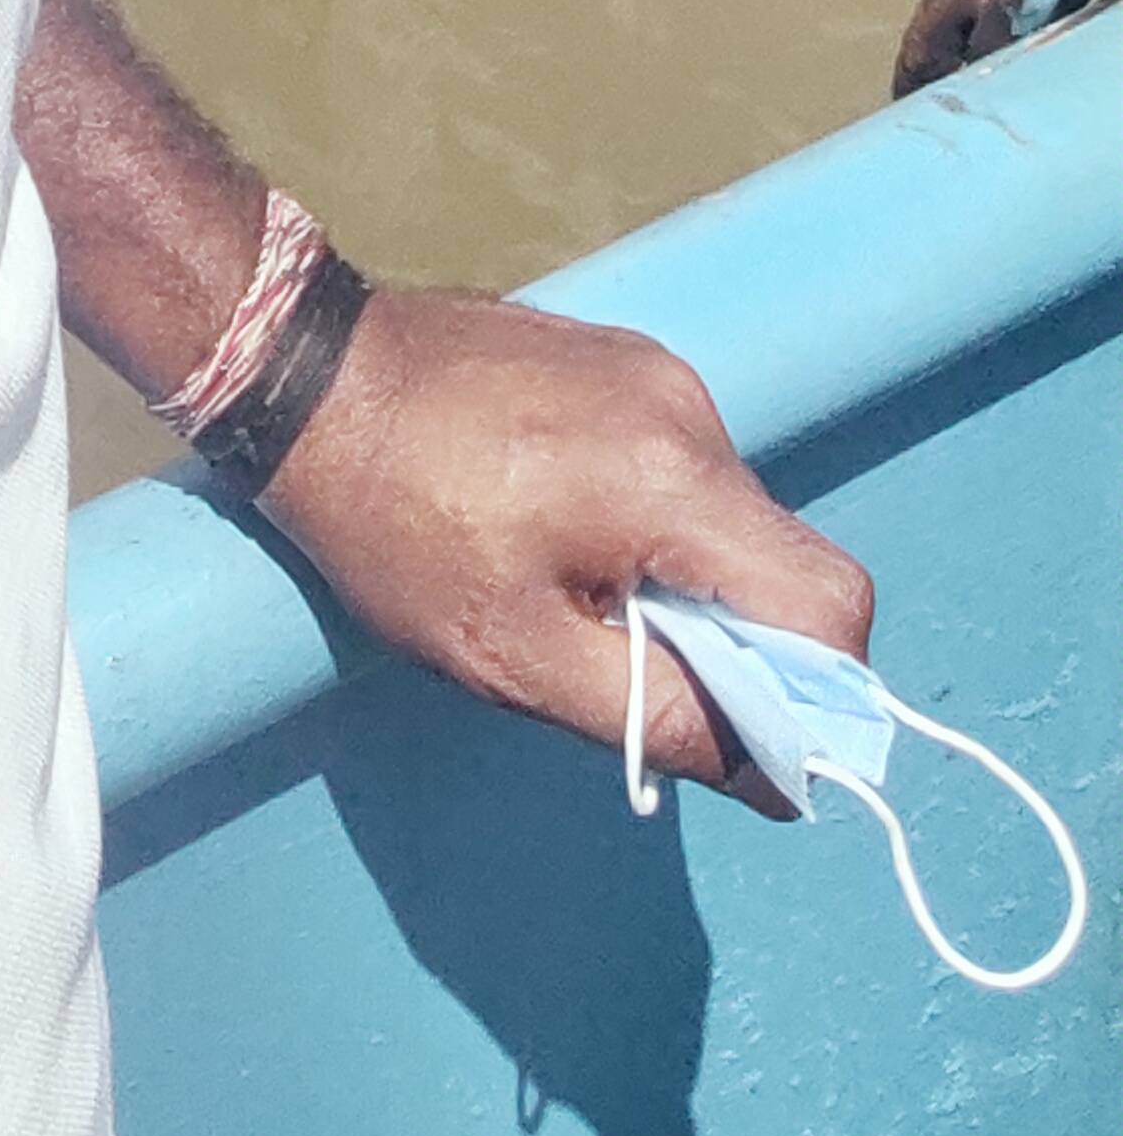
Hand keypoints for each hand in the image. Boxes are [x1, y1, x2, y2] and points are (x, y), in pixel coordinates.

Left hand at [257, 279, 873, 803]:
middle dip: (745, 643)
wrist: (308, 374)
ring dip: (693, 584)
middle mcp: (689, 411)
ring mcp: (659, 373)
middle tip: (640, 674)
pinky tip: (565, 539)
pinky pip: (687, 468)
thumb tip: (778, 774)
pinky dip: (659, 527)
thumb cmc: (395, 524)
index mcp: (673, 478)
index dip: (816, 692)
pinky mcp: (625, 361)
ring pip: (736, 518)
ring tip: (582, 599)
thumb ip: (658, 716)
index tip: (746, 739)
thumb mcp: (515, 654)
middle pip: (787, 558)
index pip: (827, 599)